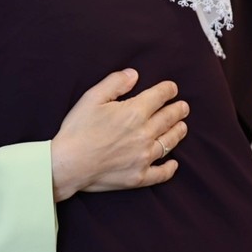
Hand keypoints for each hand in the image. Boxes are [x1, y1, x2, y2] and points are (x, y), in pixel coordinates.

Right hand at [50, 69, 188, 201]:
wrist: (68, 164)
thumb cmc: (77, 129)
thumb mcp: (92, 97)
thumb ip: (115, 82)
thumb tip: (134, 75)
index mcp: (134, 112)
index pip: (159, 97)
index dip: (168, 90)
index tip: (172, 88)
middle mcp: (144, 134)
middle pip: (168, 119)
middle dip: (178, 110)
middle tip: (184, 107)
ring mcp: (143, 157)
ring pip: (169, 142)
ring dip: (178, 132)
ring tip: (182, 127)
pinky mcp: (138, 177)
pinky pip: (161, 173)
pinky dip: (170, 168)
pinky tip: (174, 163)